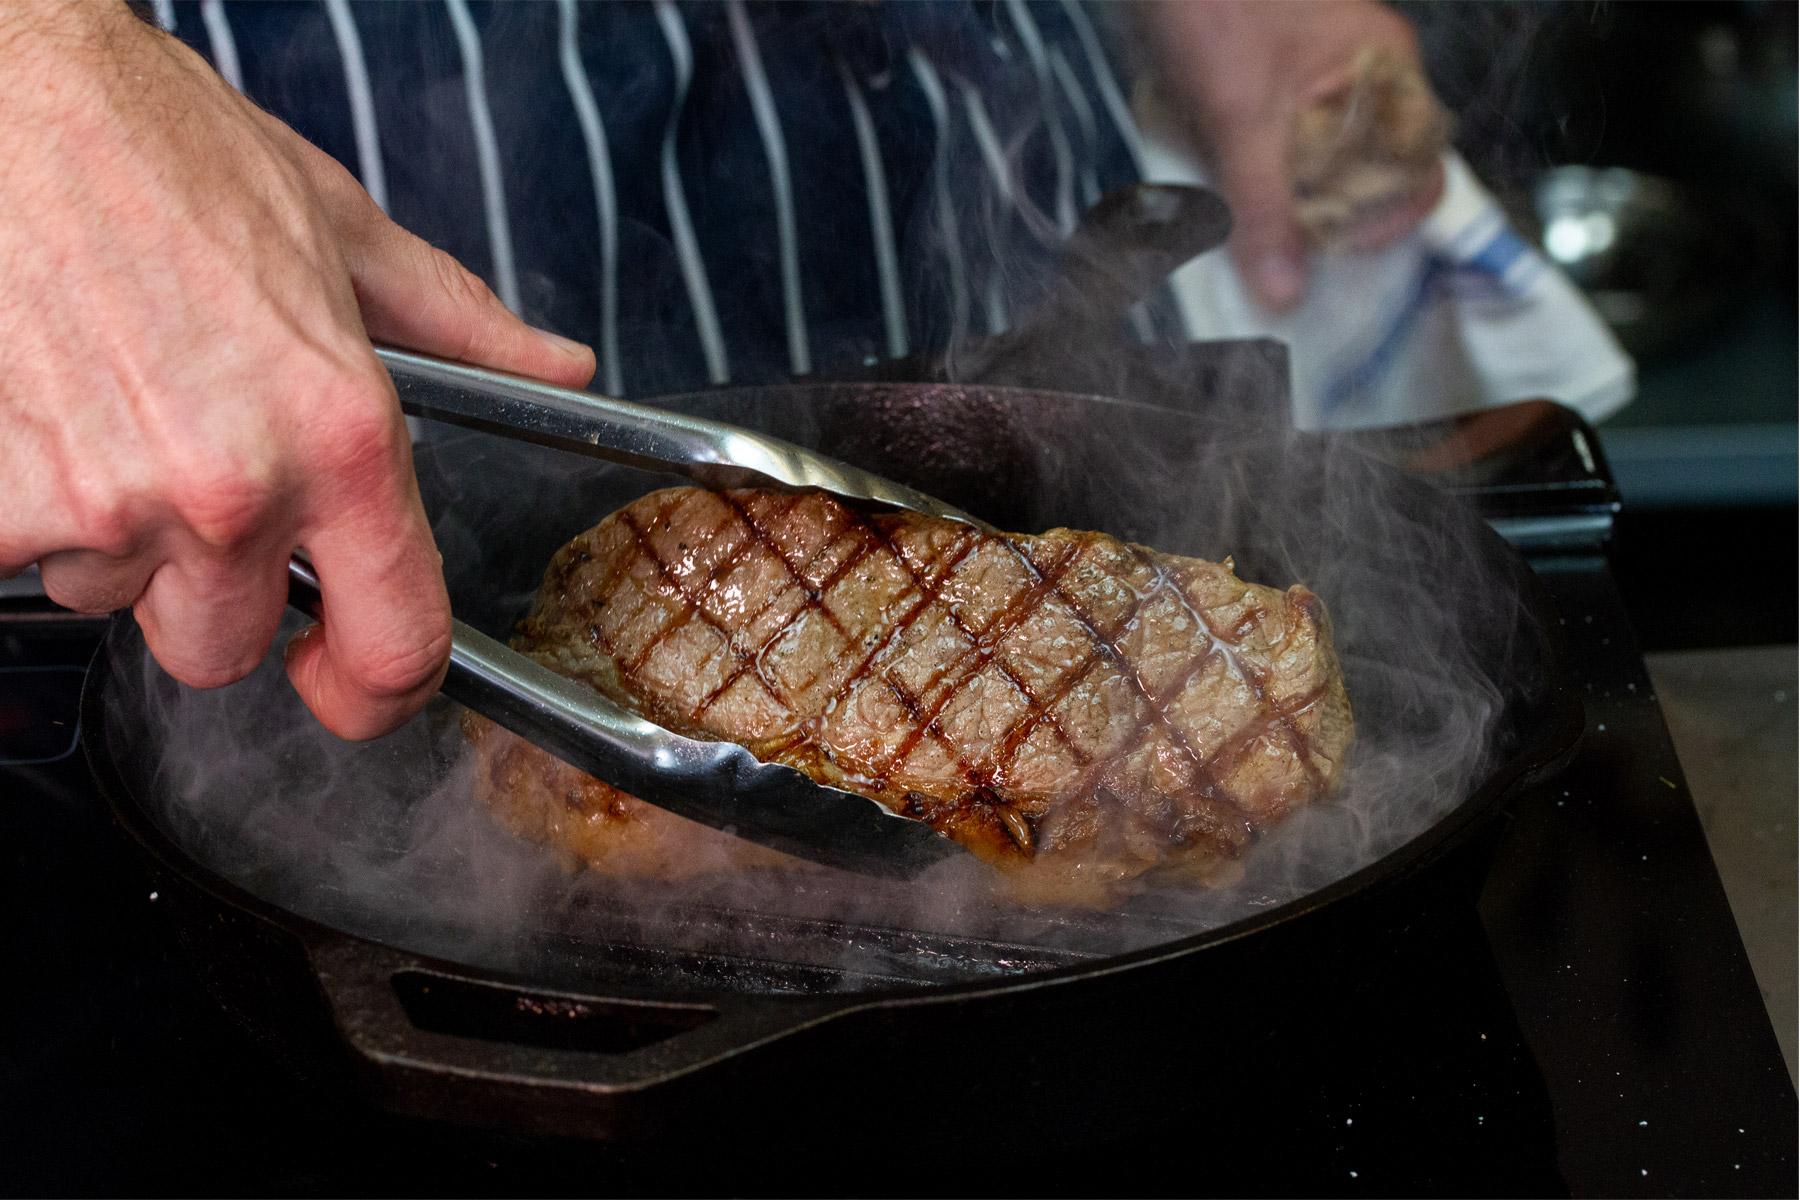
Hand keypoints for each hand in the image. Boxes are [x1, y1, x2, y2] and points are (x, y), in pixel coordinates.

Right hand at [0, 2, 594, 737]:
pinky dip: (25, 507)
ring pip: (116, 600)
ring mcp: (109, 501)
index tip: (352, 683)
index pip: (396, 645)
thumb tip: (558, 367)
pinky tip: (46, 412)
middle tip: (199, 483)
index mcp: (343, 437)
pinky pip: (22, 559)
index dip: (378, 691)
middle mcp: (233, 487)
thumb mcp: (346, 235)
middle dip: (215, 591)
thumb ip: (462, 323)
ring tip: (114, 410)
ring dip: (116, 536)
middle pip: (227, 649)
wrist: (9, 91)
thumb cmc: (167, 152)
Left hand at [1140, 0, 1448, 311]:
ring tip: (1243, 233)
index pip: (1419, 171)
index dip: (1384, 222)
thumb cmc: (1213, 12)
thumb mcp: (1239, 115)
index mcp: (1387, 72)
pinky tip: (1218, 204)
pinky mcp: (1267, 98)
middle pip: (1366, 181)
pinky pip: (1274, 161)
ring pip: (1316, 176)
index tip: (1328, 252)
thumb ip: (1263, 206)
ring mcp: (1316, 89)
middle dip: (1324, 224)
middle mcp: (1364, 83)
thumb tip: (1286, 295)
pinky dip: (1251, 188)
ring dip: (1282, 210)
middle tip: (1278, 255)